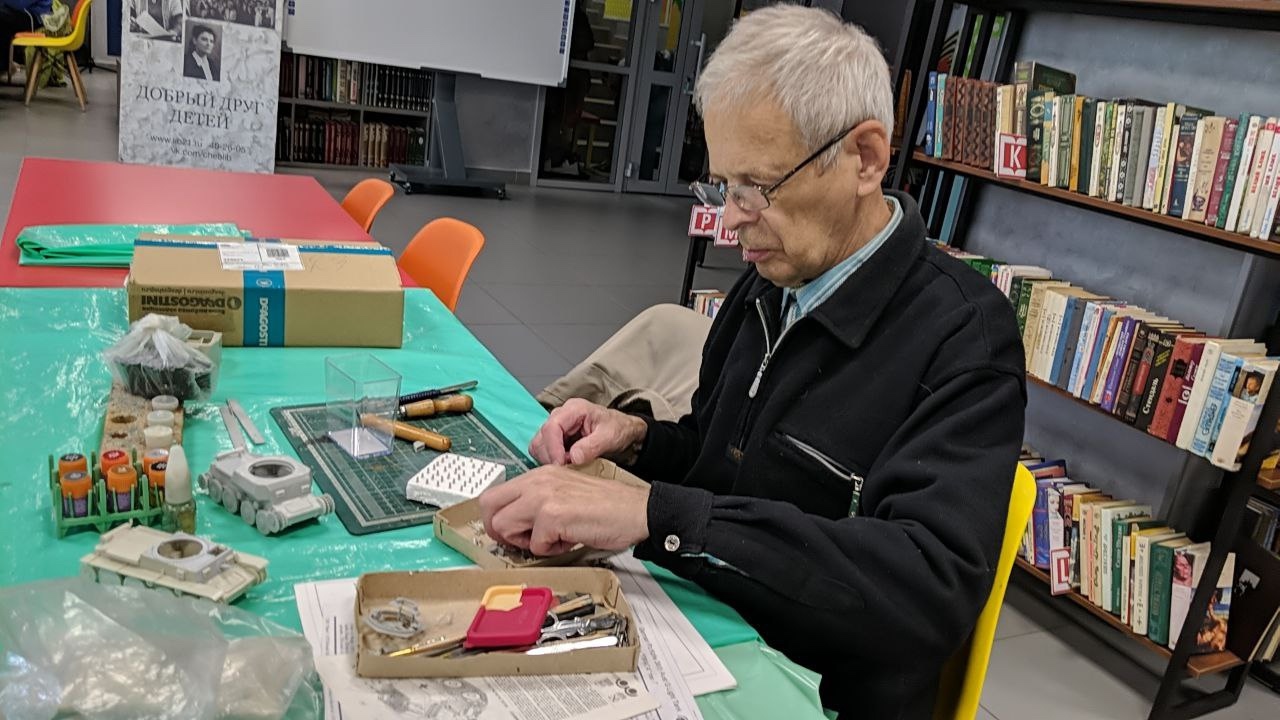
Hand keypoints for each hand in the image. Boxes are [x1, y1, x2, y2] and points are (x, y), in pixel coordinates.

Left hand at [478, 466, 650, 555]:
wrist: (635, 510)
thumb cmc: (606, 507)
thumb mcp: (564, 494)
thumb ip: (538, 504)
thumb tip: (513, 526)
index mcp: (539, 474)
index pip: (495, 494)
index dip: (497, 518)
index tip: (512, 532)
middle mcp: (538, 480)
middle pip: (489, 507)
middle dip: (499, 531)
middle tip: (521, 541)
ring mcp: (544, 496)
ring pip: (504, 526)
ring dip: (524, 541)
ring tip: (551, 540)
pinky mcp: (554, 515)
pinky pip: (535, 544)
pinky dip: (551, 550)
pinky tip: (569, 541)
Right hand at [529, 399, 647, 465]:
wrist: (623, 431)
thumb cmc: (618, 428)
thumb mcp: (610, 437)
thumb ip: (592, 446)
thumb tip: (573, 458)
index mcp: (574, 410)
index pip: (552, 427)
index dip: (553, 448)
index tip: (561, 465)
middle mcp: (561, 416)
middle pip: (541, 438)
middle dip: (551, 456)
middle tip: (567, 469)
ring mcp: (557, 428)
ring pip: (539, 446)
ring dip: (550, 460)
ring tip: (569, 467)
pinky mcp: (557, 439)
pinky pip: (545, 452)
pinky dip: (552, 461)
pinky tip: (567, 466)